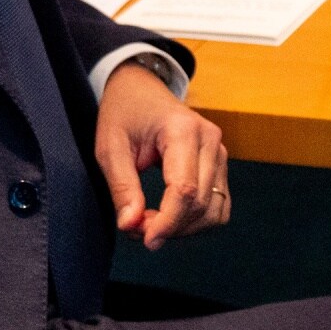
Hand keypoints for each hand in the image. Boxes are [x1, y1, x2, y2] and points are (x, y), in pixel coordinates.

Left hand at [94, 59, 228, 249]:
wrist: (141, 90)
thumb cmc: (124, 114)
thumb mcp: (110, 147)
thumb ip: (122, 187)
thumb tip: (131, 226)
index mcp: (182, 130)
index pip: (185, 189)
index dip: (167, 222)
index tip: (144, 239)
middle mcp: (210, 140)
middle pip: (201, 204)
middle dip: (170, 227)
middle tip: (136, 229)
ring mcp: (220, 151)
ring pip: (214, 210)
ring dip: (185, 228)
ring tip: (151, 222)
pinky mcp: (220, 163)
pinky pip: (218, 205)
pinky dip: (196, 221)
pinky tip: (170, 217)